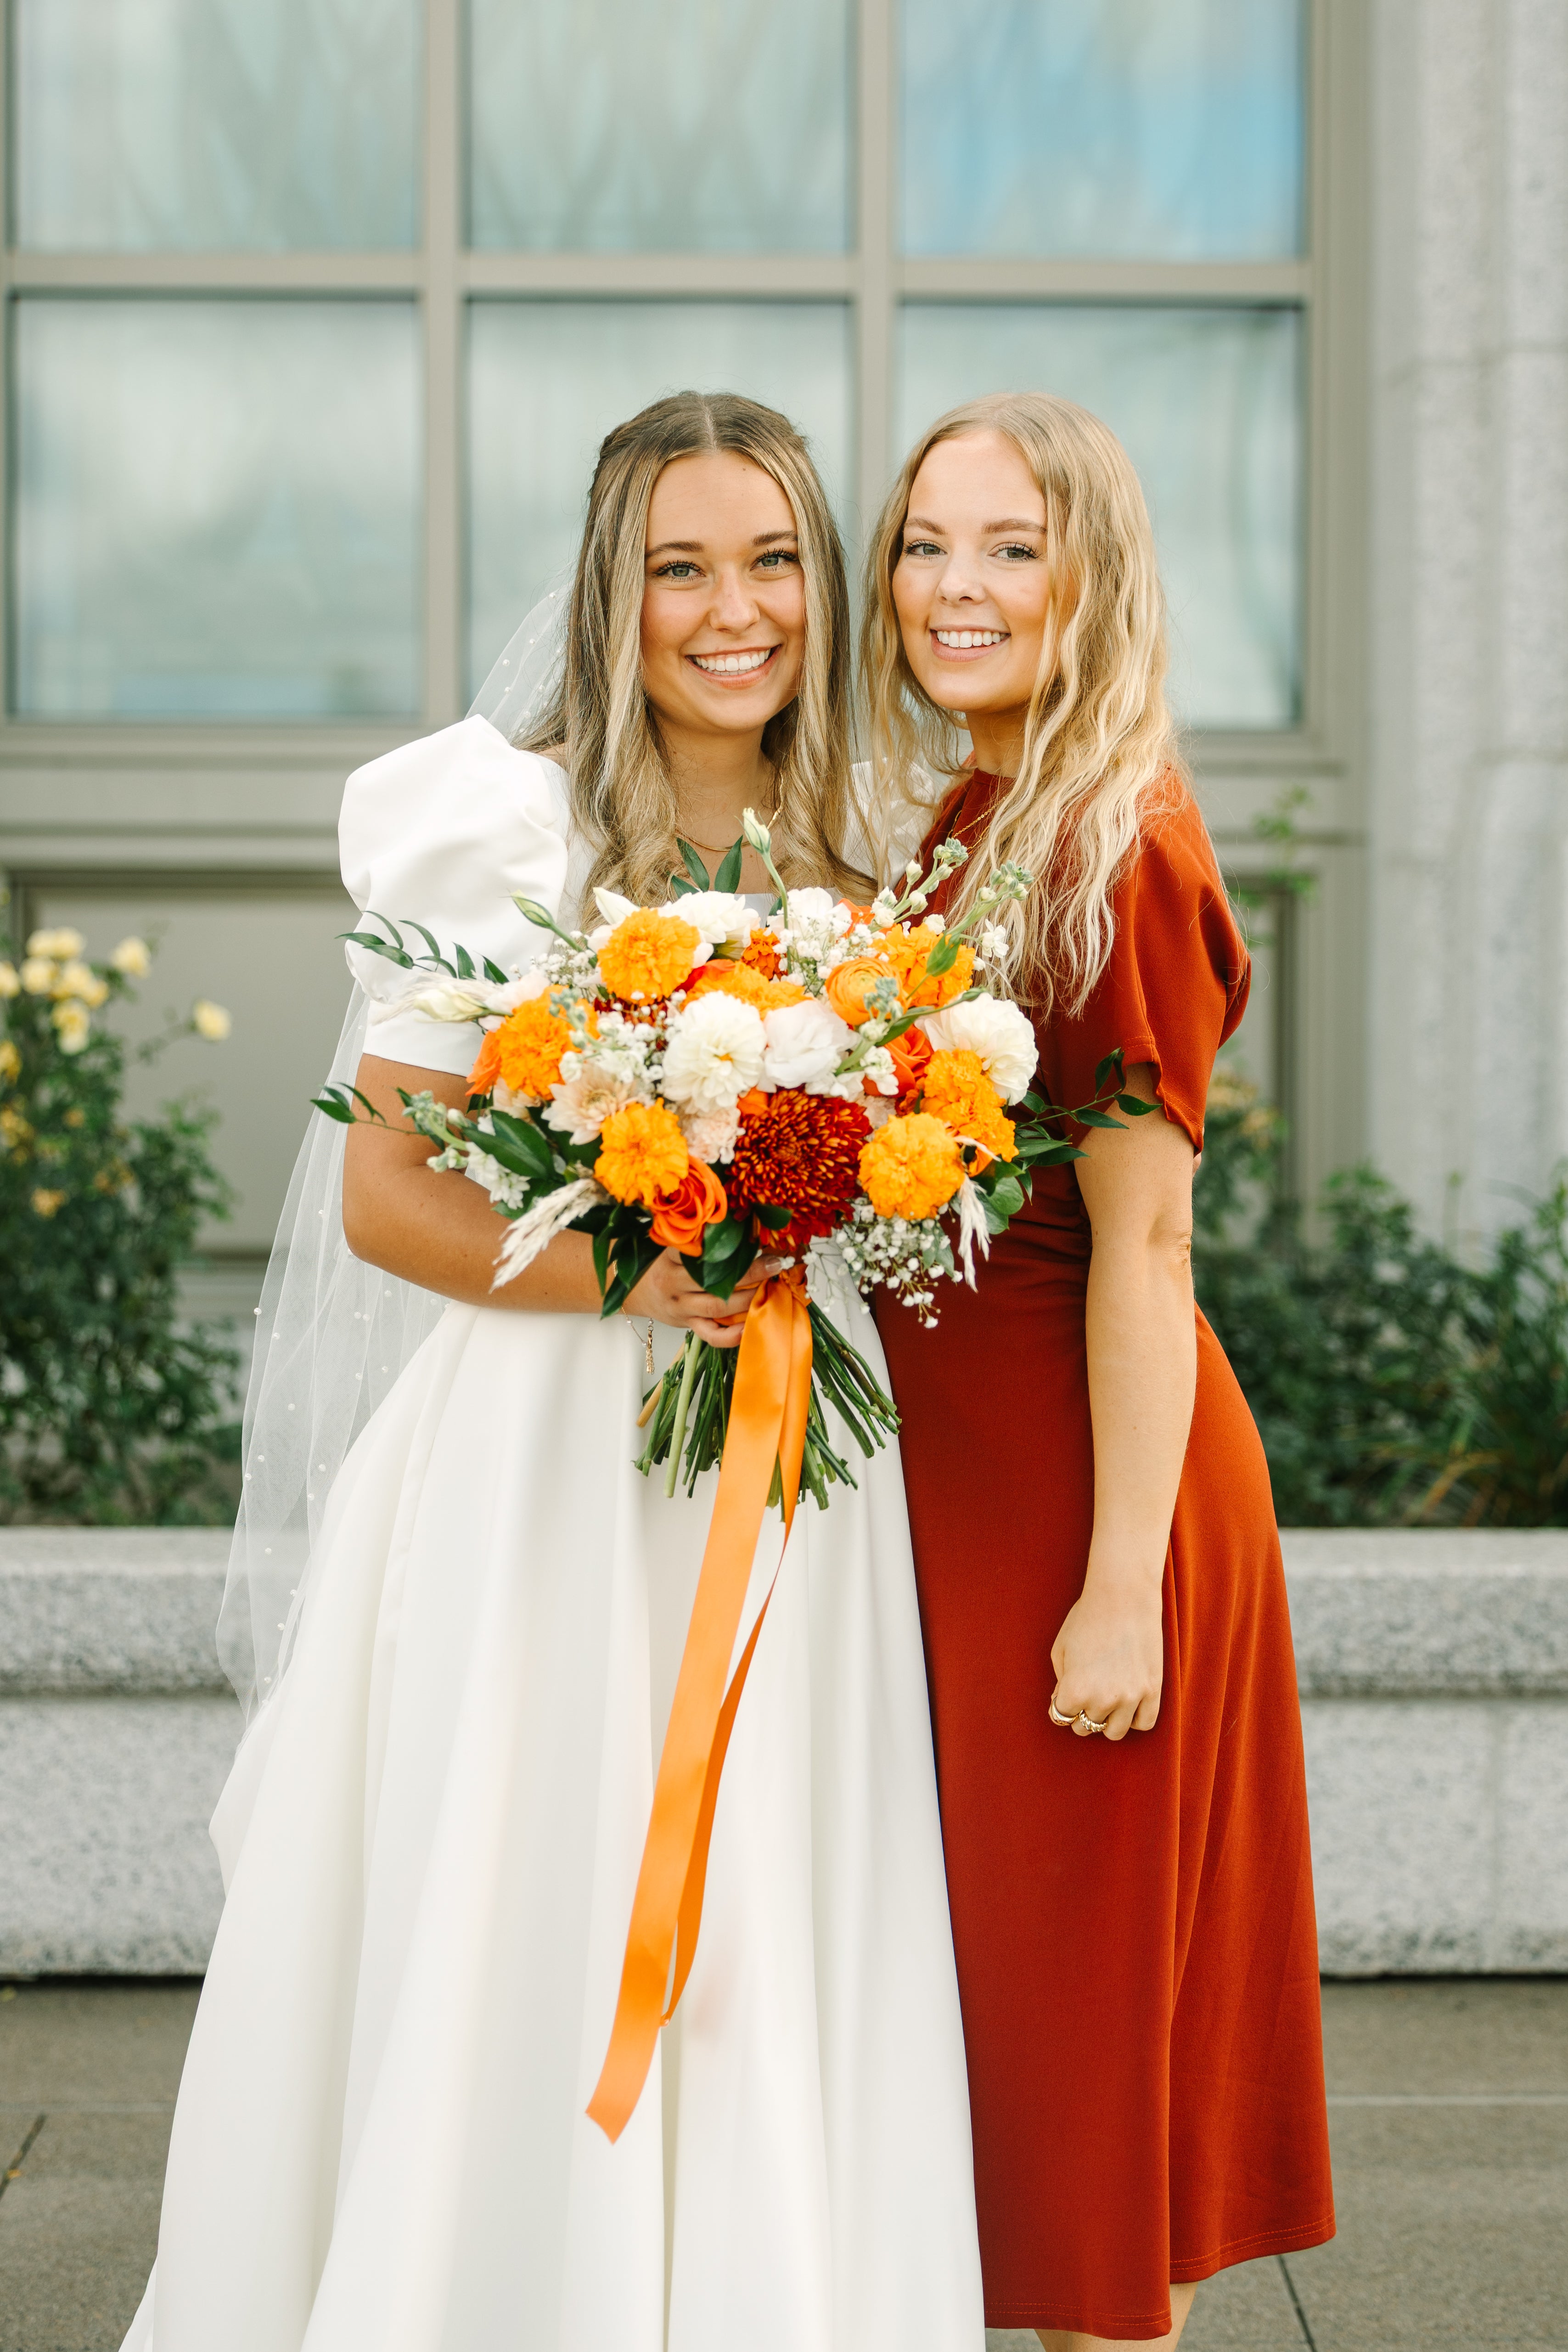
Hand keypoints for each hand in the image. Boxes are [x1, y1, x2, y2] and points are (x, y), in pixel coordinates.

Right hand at [625, 1248, 769, 1349]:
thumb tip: (736, 1223)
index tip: (750, 1237)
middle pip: (712, 1280)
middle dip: (748, 1273)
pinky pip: (711, 1335)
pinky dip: (732, 1335)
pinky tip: (750, 1327)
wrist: (638, 1291)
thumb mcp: (673, 1248)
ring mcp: (681, 1308)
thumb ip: (697, 1240)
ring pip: (716, 1307)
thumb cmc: (663, 1265)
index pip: (696, 1250)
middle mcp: (674, 1284)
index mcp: (670, 1260)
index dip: (724, 1244)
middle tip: (774, 1264)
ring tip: (770, 1289)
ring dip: (746, 1300)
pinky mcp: (688, 1325)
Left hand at [1049, 1567, 1163, 1741]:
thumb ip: (1059, 1683)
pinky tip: (1128, 1702)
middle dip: (1082, 1713)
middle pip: (1085, 1728)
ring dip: (1107, 1720)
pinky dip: (1134, 1719)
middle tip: (1087, 1690)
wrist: (1124, 1597)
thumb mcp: (1060, 1649)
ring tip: (1107, 1698)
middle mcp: (1102, 1699)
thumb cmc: (1087, 1619)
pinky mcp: (1153, 1691)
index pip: (1061, 1718)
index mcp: (1074, 1690)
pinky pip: (1144, 1724)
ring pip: (1114, 1733)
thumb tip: (1063, 1706)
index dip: (1061, 1705)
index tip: (1066, 1693)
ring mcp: (1130, 1698)